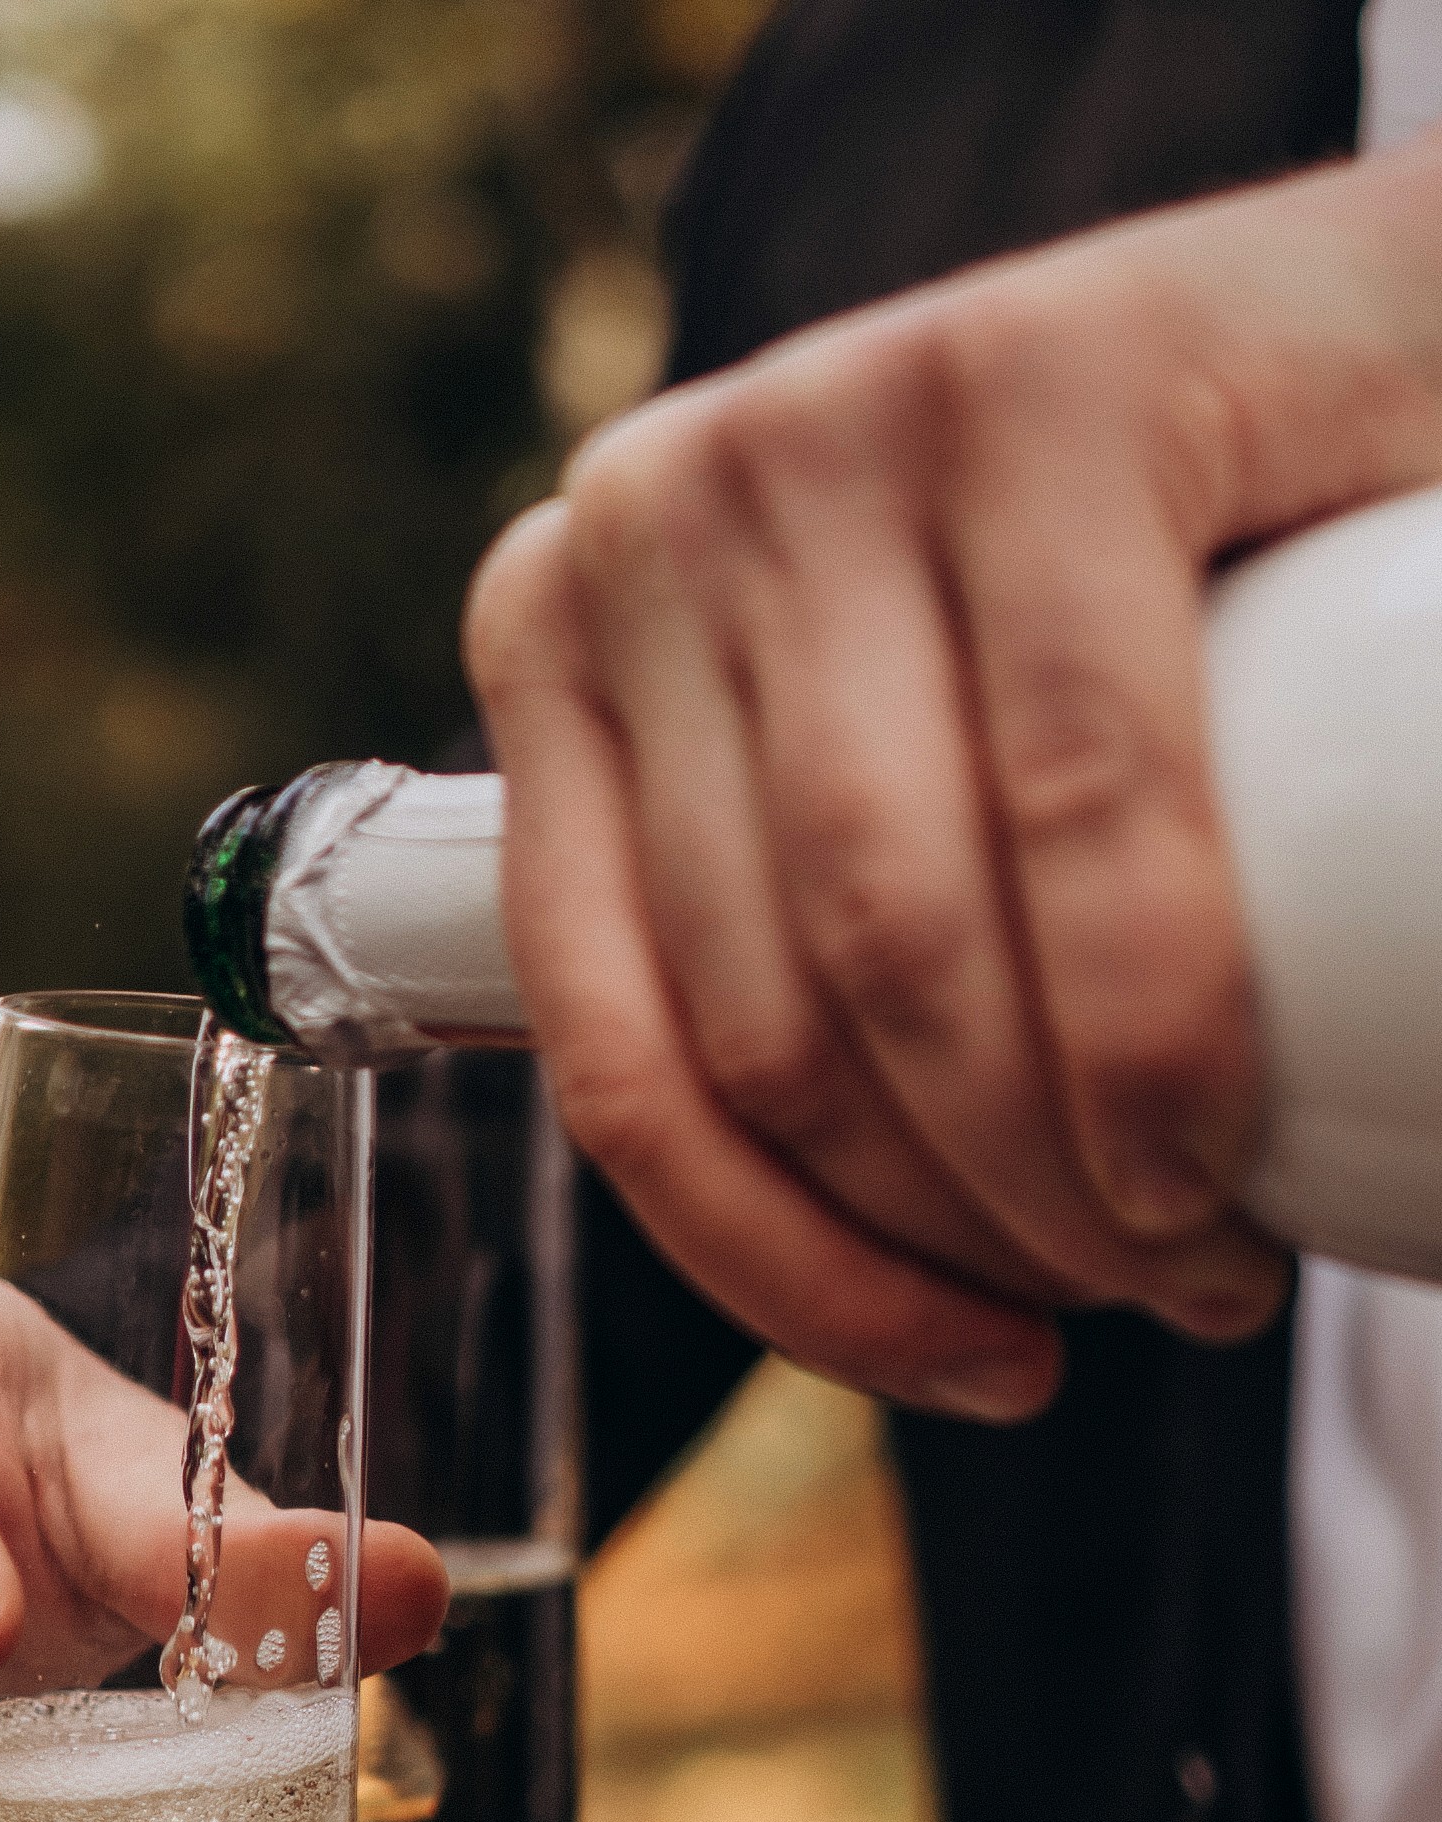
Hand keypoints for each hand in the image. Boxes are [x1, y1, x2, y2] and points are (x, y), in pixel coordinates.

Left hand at [464, 138, 1441, 1417]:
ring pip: (893, 944)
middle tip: (1142, 1299)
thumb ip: (792, 930)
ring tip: (1195, 1260)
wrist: (1397, 338)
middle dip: (966, 1242)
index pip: (627, 1065)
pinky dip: (1147, 1028)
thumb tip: (802, 1238)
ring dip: (1057, 1184)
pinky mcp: (1042, 374)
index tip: (979, 1374)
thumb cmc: (1168, 611)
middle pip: (772, 1029)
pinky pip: (1072, 799)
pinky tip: (1193, 1154)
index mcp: (570, 642)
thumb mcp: (912, 768)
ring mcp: (831, 425)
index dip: (796, 1282)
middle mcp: (652, 521)